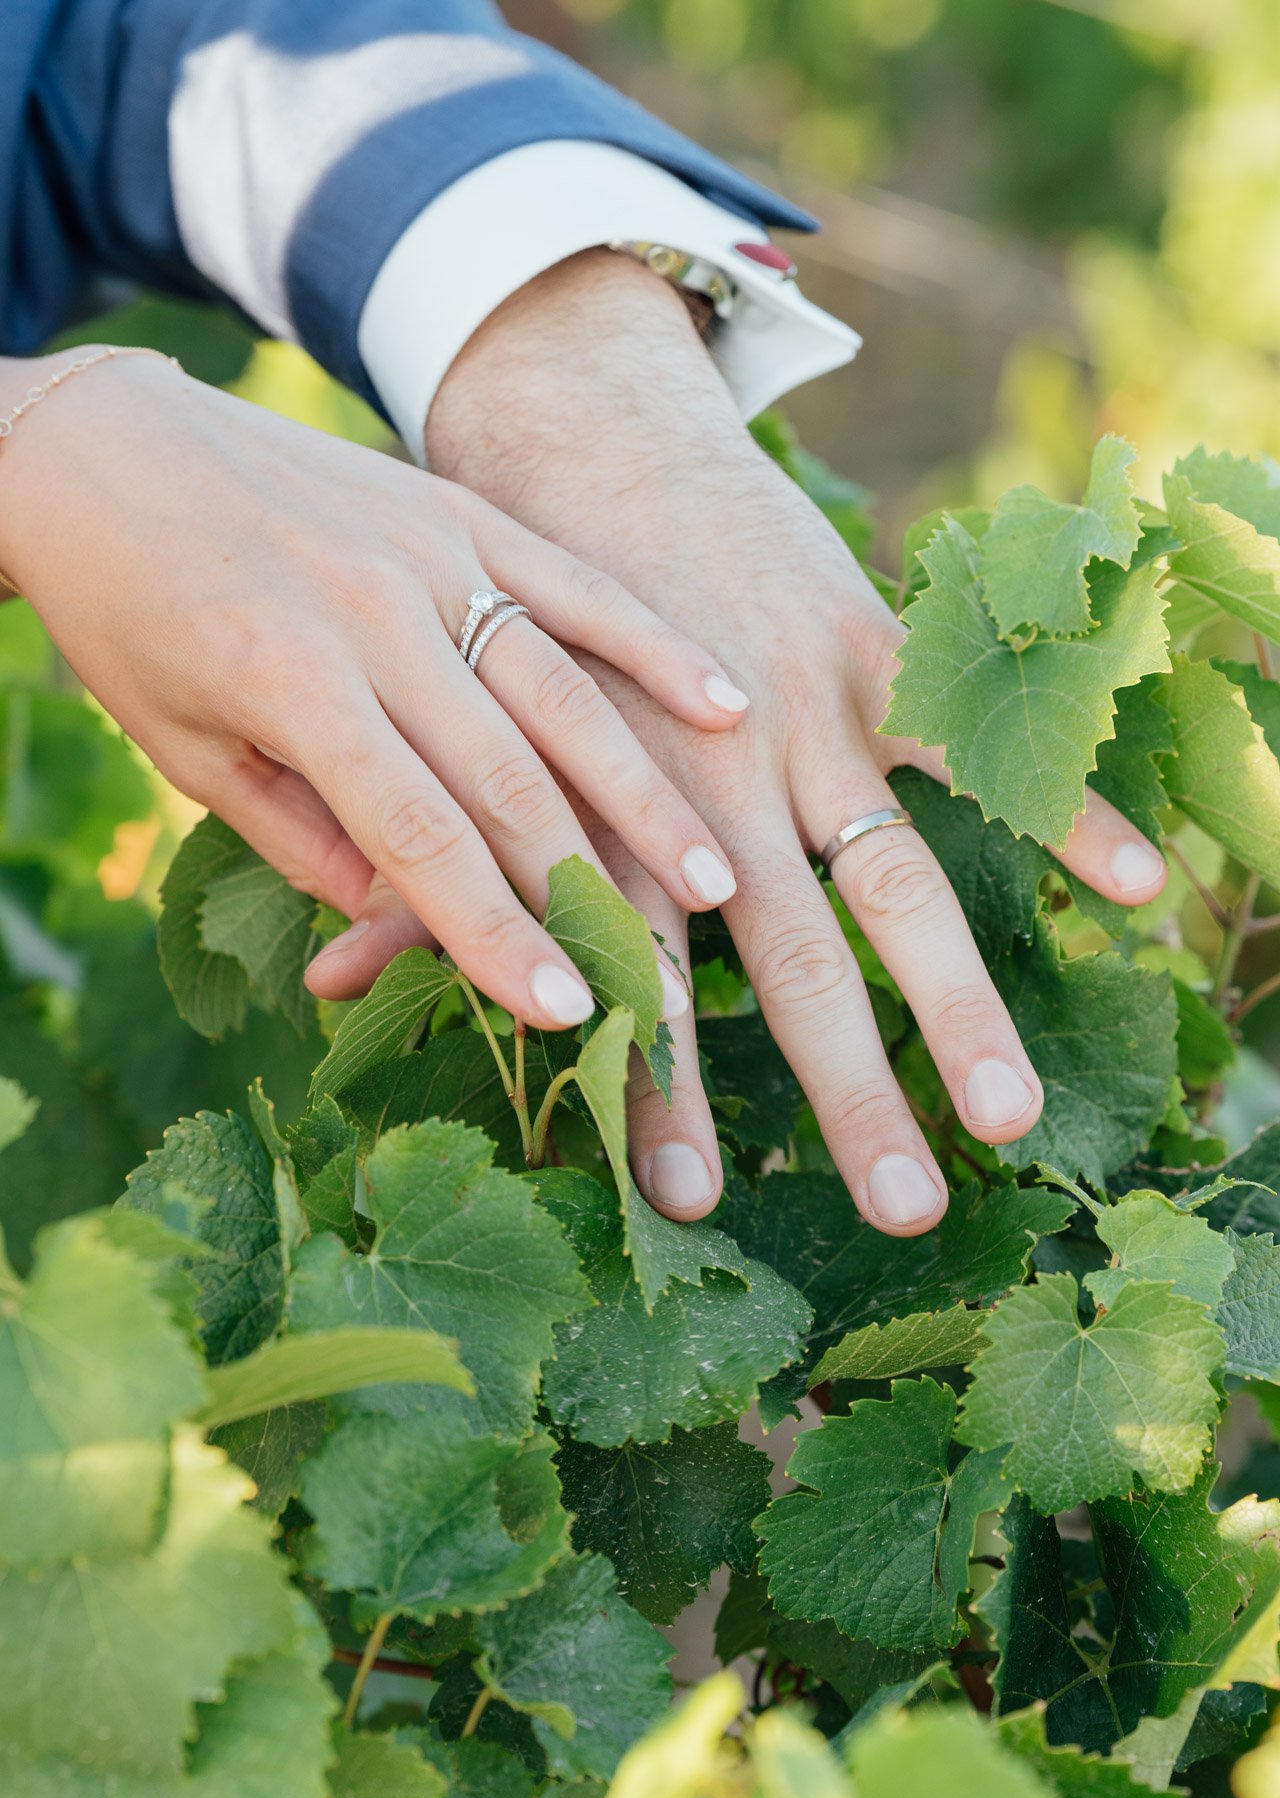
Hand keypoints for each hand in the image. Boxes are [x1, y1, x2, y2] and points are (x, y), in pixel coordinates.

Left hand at [0, 346, 748, 1030]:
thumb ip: (299, 836)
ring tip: (714, 880)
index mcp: (286, 679)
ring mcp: (428, 552)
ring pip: (561, 690)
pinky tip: (722, 706)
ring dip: (646, 794)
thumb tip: (399, 922)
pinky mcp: (459, 510)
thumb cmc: (129, 613)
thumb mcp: (183, 746)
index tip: (562, 1009)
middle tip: (663, 980)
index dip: (493, 930)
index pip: (416, 834)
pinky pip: (575, 585)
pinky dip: (653, 647)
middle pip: (507, 775)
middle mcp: (371, 612)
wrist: (102, 442)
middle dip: (589, 888)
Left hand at [416, 251, 1167, 1233]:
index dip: (659, 1088)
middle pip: (786, 956)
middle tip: (903, 1211)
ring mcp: (800, 712)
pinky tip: (1141, 889)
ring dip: (954, 994)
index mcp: (595, 806)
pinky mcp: (867, 645)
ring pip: (891, 868)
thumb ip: (409, 857)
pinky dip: (1059, 805)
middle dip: (845, 1088)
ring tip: (1008, 1110)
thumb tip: (330, 985)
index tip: (684, 1204)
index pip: (636, 973)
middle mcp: (705, 776)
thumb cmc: (500, 615)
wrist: (575, 437)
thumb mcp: (438, 731)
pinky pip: (976, 737)